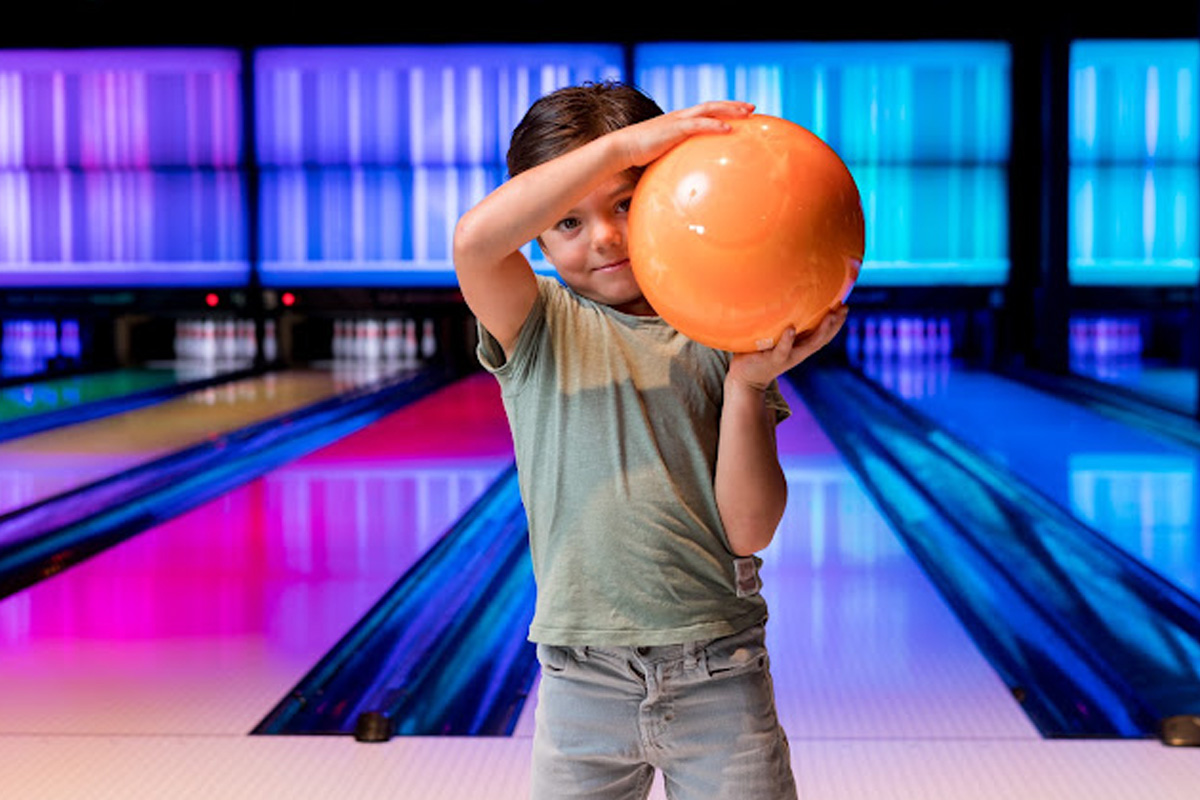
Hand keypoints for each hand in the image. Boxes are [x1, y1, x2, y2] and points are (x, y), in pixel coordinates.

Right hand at [617, 101, 755, 169]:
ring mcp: (677, 121)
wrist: (622, 149)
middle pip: (712, 105)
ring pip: (709, 109)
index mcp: (679, 121)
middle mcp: (680, 116)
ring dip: (729, 110)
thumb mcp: (662, 154)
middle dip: (733, 105)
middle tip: (752, 108)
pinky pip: (699, 124)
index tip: (740, 113)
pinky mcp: (674, 129)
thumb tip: (687, 175)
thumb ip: (676, 158)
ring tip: (747, 113)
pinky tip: (728, 129)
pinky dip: (714, 125)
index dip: (723, 110)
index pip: (705, 111)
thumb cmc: (639, 154)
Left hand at [727, 305, 848, 390]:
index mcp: (800, 346)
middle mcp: (798, 352)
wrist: (745, 379)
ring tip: (830, 316)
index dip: (836, 322)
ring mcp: (787, 356)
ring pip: (808, 345)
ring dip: (821, 330)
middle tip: (845, 308)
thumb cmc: (759, 352)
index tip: (846, 306)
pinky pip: (781, 350)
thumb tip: (781, 294)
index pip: (823, 334)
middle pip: (822, 338)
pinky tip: (791, 329)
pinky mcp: (772, 360)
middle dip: (835, 324)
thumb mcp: (774, 338)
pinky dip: (787, 340)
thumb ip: (780, 323)